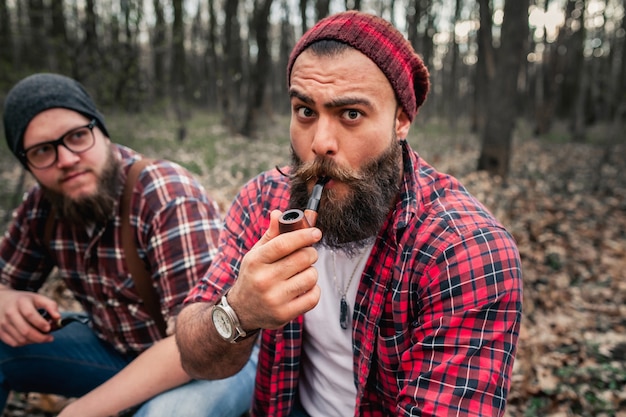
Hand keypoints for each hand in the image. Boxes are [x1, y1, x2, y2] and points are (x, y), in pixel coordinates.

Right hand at [0, 286, 57, 345]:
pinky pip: (14, 343)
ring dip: (34, 341)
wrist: (1, 301)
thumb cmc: (24, 301)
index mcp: (21, 302)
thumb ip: (50, 305)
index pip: (30, 315)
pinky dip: (25, 343)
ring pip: (21, 339)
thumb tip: (58, 318)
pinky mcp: (0, 332)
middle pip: (25, 330)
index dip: (41, 323)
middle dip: (40, 337)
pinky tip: (31, 338)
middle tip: (50, 338)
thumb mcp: (37, 298)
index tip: (49, 328)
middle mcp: (10, 313)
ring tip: (42, 337)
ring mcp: (3, 323)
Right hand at [228, 209, 322, 330]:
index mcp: (256, 261)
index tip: (316, 233)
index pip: (284, 243)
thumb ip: (271, 235)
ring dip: (311, 272)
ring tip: (302, 273)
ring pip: (311, 276)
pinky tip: (304, 288)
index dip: (304, 235)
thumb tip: (279, 213)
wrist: (241, 310)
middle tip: (307, 254)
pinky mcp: (284, 314)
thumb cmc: (253, 276)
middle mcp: (264, 280)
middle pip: (302, 258)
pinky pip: (313, 297)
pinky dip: (313, 290)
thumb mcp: (256, 254)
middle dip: (310, 253)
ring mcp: (274, 299)